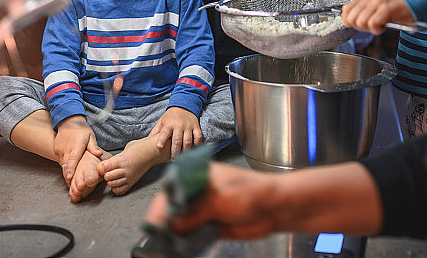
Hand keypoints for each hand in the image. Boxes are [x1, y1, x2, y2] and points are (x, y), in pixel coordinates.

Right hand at [54, 115, 102, 184]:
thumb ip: (93, 146)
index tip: (69, 178)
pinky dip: (63, 166)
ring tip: (70, 182)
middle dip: (68, 176)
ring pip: (62, 164)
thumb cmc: (81, 129)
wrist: (68, 121)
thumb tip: (99, 154)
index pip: (72, 160)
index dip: (70, 169)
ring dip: (66, 172)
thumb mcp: (90, 136)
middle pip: (66, 165)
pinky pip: (60, 160)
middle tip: (72, 186)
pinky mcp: (56, 150)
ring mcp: (59, 150)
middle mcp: (65, 149)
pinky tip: (67, 172)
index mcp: (75, 147)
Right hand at [146, 162, 279, 239]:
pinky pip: (190, 236)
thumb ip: (195, 212)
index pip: (170, 191)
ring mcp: (201, 210)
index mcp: (196, 175)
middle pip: (172, 209)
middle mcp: (196, 192)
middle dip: (163, 225)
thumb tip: (172, 226)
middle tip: (155, 242)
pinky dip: (184, 244)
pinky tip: (177, 250)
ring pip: (179, 225)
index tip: (153, 225)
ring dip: (172, 237)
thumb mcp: (219, 199)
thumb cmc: (250, 194)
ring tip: (163, 249)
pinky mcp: (208, 226)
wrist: (274, 208)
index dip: (160, 209)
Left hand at [150, 106, 202, 156]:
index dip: (161, 140)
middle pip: (177, 141)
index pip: (164, 133)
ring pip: (188, 141)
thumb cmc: (170, 116)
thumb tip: (147, 141)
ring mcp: (188, 127)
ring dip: (185, 150)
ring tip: (182, 157)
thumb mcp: (162, 121)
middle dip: (175, 152)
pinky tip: (193, 148)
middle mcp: (179, 126)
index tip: (159, 147)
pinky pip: (198, 137)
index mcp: (169, 124)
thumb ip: (156, 131)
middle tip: (173, 159)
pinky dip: (197, 144)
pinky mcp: (196, 127)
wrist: (184, 105)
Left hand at [341, 0, 414, 34]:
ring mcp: (377, 4)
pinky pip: (372, 24)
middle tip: (372, 26)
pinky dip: (377, 30)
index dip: (350, 22)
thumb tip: (350, 21)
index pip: (345, 11)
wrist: (413, 2)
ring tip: (380, 25)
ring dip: (370, 29)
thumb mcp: (375, 7)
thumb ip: (362, 12)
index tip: (361, 24)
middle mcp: (369, 0)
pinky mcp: (385, 9)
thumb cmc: (396, 8)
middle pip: (351, 19)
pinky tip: (384, 26)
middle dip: (360, 27)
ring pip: (360, 22)